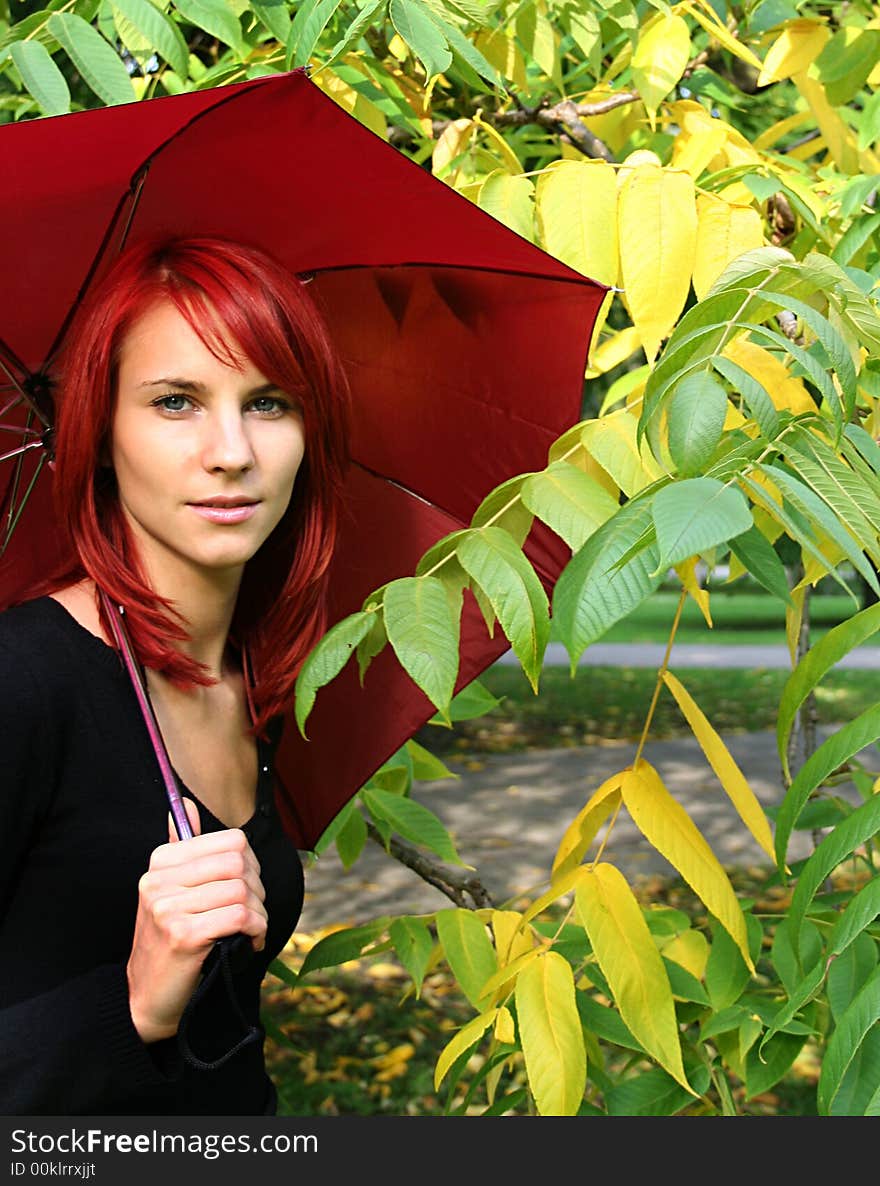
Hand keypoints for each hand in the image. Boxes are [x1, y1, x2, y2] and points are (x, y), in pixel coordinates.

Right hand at [126, 798, 267, 1043]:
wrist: (146, 999)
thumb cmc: (168, 943)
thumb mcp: (169, 892)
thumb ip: (181, 849)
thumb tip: (185, 803)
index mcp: (161, 862)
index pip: (231, 841)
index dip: (251, 864)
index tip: (247, 887)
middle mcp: (159, 880)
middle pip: (239, 862)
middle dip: (258, 889)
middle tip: (253, 912)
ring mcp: (168, 908)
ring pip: (242, 891)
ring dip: (259, 915)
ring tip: (251, 931)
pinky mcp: (182, 935)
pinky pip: (240, 917)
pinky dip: (255, 931)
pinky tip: (250, 943)